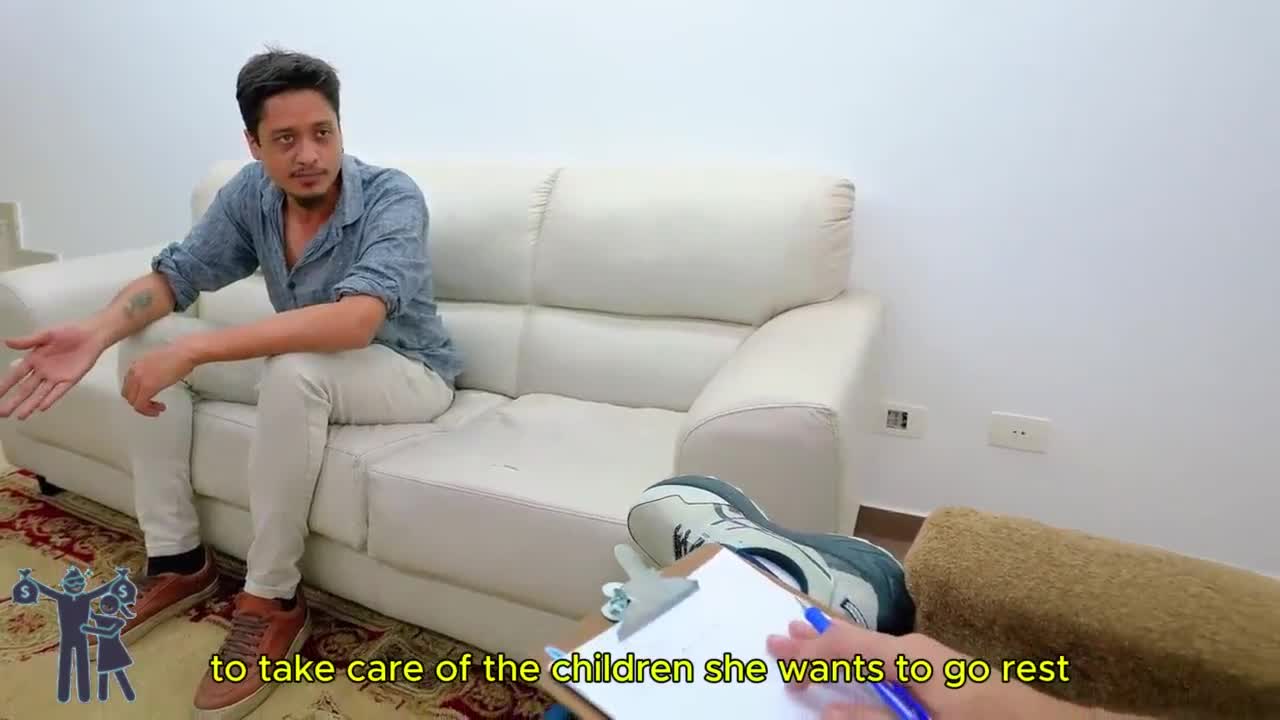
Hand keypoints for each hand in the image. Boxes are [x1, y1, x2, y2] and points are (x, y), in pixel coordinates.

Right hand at [0, 324, 104, 418]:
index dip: (5, 386)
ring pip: (40, 394)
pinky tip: (41, 407)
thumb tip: (6, 342)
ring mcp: (56, 377)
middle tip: (2, 413)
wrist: (92, 335)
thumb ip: (27, 341)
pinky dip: (50, 399)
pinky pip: (58, 392)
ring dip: (30, 405)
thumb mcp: (46, 335)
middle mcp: (42, 371)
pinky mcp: (70, 380)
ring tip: (20, 416)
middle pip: (25, 389)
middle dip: (14, 401)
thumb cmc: (69, 332)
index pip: (16, 375)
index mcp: (34, 360)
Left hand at [120, 343, 195, 415]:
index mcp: (136, 365)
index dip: (137, 394)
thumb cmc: (179, 355)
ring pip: (133, 401)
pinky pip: (140, 405)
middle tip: (150, 405)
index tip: (146, 397)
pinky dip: (148, 410)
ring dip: (144, 408)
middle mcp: (134, 372)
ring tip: (156, 409)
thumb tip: (154, 381)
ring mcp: (139, 380)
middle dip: (139, 402)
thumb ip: (150, 372)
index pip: (128, 385)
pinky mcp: (147, 388)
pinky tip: (157, 410)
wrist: (184, 353)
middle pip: (127, 394)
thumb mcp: (158, 363)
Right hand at [767, 618, 1072, 719]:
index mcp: (908, 657)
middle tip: (776, 636)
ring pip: (871, 649)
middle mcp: (917, 650)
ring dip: (836, 649)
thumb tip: (825, 711)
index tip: (774, 656)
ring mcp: (934, 660)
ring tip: (806, 639)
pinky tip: (858, 664)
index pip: (842, 647)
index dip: (806, 655)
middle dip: (814, 642)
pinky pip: (889, 660)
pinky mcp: (946, 675)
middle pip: (853, 640)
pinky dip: (862, 659)